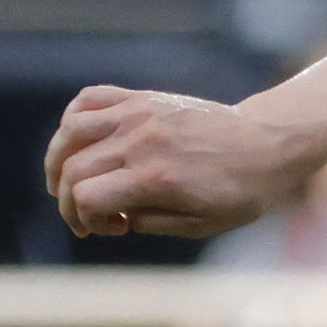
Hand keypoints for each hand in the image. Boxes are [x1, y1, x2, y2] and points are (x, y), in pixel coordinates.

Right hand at [48, 87, 319, 238]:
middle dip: (69, 202)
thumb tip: (113, 213)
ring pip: (71, 132)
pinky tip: (80, 143)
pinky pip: (90, 100)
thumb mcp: (202, 224)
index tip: (111, 228)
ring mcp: (140, 114)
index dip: (84, 220)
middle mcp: (141, 142)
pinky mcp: (143, 99)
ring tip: (66, 182)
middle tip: (89, 218)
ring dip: (57, 161)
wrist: (270, 143)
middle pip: (73, 170)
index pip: (86, 198)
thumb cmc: (243, 191)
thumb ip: (150, 222)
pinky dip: (73, 121)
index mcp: (156, 178)